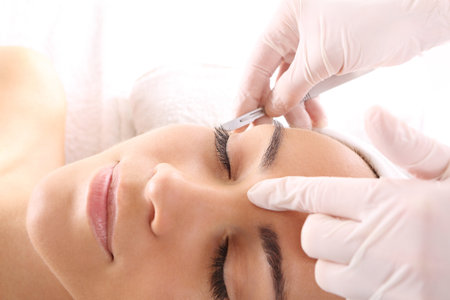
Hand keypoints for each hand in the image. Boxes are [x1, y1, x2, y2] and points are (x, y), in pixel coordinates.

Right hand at [236, 0, 449, 127]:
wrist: (418, 11)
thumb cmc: (370, 18)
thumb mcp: (322, 56)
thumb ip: (292, 86)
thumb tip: (272, 109)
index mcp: (284, 21)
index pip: (256, 65)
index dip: (246, 96)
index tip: (239, 124)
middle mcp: (296, 33)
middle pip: (272, 76)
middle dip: (272, 106)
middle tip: (272, 133)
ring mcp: (315, 46)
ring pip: (293, 84)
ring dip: (295, 108)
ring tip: (305, 129)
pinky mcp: (334, 58)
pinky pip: (314, 86)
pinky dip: (312, 103)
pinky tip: (318, 119)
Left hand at [247, 107, 449, 298]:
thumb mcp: (449, 171)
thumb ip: (408, 146)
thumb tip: (374, 114)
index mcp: (389, 202)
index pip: (316, 195)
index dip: (281, 193)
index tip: (258, 193)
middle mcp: (380, 243)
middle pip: (313, 236)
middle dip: (321, 226)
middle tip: (347, 220)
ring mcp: (384, 281)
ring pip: (325, 270)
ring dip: (334, 258)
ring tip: (364, 247)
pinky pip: (348, 294)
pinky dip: (352, 281)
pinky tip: (378, 268)